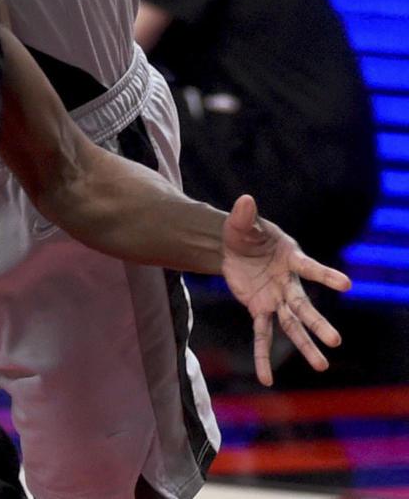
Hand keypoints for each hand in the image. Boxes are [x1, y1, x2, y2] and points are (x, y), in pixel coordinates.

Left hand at [221, 193, 350, 385]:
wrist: (232, 246)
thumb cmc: (244, 232)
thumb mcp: (241, 223)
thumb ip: (244, 215)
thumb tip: (245, 200)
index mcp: (290, 258)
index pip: (310, 267)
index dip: (326, 275)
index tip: (346, 285)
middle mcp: (287, 282)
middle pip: (304, 306)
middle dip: (318, 323)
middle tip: (335, 341)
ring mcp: (275, 298)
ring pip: (291, 325)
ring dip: (304, 345)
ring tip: (321, 366)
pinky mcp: (259, 309)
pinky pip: (262, 335)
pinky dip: (262, 356)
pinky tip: (265, 379)